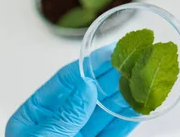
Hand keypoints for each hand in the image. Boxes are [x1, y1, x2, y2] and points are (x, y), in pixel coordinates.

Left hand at [6, 57, 136, 136]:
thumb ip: (67, 116)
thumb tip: (85, 86)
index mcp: (34, 119)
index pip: (65, 83)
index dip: (90, 65)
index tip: (112, 51)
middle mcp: (57, 126)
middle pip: (89, 93)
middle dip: (113, 76)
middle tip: (136, 58)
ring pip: (105, 111)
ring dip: (125, 94)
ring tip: (145, 76)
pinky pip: (113, 132)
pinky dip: (128, 119)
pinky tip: (140, 104)